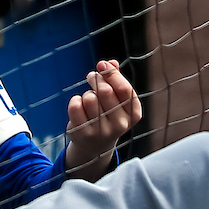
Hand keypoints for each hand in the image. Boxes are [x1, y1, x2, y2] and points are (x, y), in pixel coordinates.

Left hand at [64, 60, 142, 179]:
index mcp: (134, 114)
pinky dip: (75, 101)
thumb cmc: (108, 114)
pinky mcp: (83, 133)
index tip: (102, 65)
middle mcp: (120, 125)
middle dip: (96, 79)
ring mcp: (101, 131)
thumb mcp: (117, 99)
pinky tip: (80, 107)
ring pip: (89, 98)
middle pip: (106, 91)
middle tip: (92, 77)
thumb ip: (116, 79)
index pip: (124, 89)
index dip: (112, 73)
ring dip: (87, 93)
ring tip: (89, 100)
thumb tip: (111, 63)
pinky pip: (75, 105)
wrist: (95, 145)